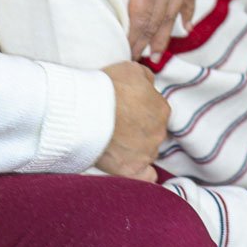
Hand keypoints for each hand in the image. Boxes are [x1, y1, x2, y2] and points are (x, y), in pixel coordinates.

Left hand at [86, 0, 227, 57]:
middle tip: (138, 62)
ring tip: (158, 53)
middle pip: (156, 19)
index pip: (139, 15)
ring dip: (165, 34)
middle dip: (146, 42)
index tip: (125, 54)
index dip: (132, 36)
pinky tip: (186, 26)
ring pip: (173, 13)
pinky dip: (187, 14)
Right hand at [95, 62, 169, 180]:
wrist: (85, 110)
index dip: (139, 108)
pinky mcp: (131, 171)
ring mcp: (146, 153)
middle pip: (151, 132)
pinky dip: (142, 173)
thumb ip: (146, 78)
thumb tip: (149, 84)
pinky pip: (145, 177)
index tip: (123, 107)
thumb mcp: (131, 69)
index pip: (156, 111)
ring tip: (112, 140)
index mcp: (161, 109)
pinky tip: (132, 167)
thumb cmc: (107, 87)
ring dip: (134, 147)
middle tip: (116, 123)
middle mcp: (159, 133)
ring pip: (146, 152)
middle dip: (138, 128)